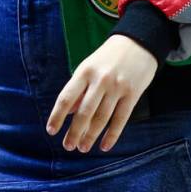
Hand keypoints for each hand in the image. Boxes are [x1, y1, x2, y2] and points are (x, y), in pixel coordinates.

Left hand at [46, 35, 157, 152]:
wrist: (138, 43)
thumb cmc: (109, 57)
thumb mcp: (89, 67)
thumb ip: (78, 89)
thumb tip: (66, 112)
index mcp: (85, 71)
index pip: (66, 97)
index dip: (57, 116)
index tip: (51, 131)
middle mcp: (100, 80)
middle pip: (84, 112)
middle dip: (74, 132)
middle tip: (68, 146)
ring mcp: (117, 87)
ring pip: (101, 118)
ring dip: (91, 136)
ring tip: (83, 148)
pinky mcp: (133, 94)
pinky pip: (120, 119)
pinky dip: (112, 135)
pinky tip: (104, 146)